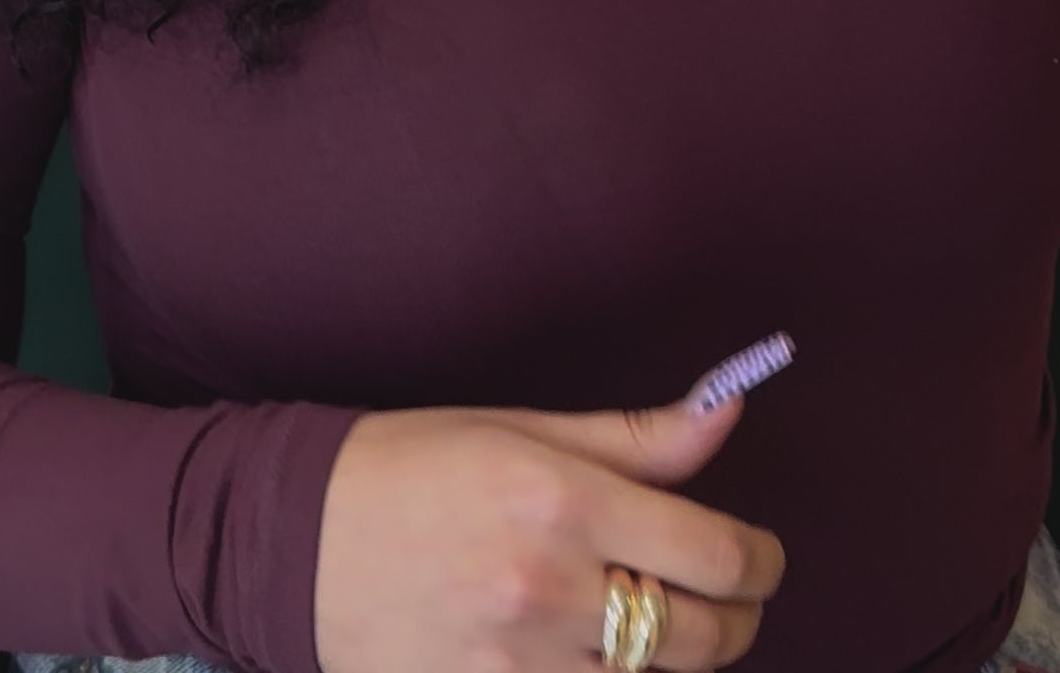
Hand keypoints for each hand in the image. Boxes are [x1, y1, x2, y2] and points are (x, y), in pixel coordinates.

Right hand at [313, 389, 784, 672]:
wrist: (296, 539)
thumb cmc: (411, 466)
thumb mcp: (520, 429)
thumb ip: (634, 438)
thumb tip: (729, 412)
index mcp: (562, 500)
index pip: (717, 553)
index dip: (762, 561)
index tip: (761, 555)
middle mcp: (548, 588)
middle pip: (705, 636)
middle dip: (736, 616)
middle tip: (723, 596)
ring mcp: (517, 667)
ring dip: (674, 659)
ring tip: (658, 625)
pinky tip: (601, 660)